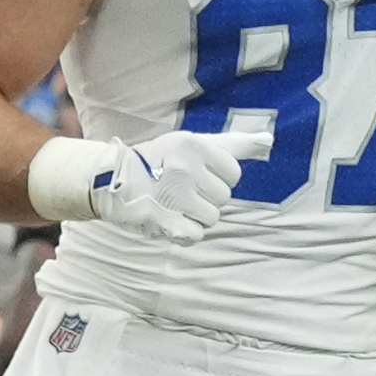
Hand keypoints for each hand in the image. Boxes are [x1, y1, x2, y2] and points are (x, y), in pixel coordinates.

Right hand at [42, 128, 248, 243]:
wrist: (108, 179)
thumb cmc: (159, 160)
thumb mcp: (192, 143)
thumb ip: (232, 145)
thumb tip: (268, 140)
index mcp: (194, 146)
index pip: (234, 173)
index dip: (217, 178)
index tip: (194, 174)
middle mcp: (184, 168)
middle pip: (223, 198)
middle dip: (206, 197)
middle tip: (179, 189)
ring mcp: (173, 196)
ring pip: (212, 218)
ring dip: (195, 215)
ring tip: (172, 202)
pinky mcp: (162, 221)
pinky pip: (195, 235)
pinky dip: (184, 231)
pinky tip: (168, 217)